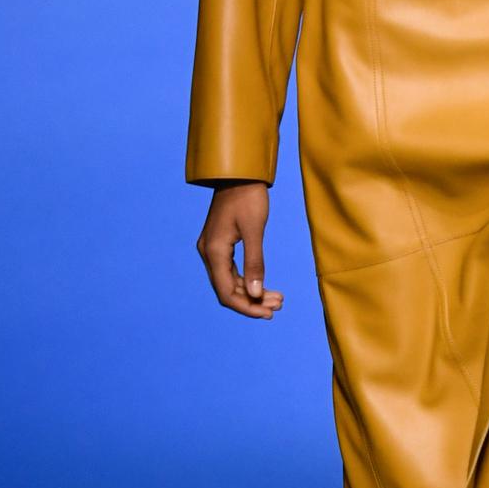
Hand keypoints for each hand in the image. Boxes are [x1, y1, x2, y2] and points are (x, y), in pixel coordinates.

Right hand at [197, 182, 284, 318]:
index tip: (269, 314)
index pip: (227, 292)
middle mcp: (209, 253)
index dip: (247, 307)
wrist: (240, 173)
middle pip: (228, 290)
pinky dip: (248, 280)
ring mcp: (213, 249)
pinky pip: (232, 271)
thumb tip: (255, 294)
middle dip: (253, 301)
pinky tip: (265, 286)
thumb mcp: (255, 230)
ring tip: (278, 298)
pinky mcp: (220, 244)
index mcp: (214, 251)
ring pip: (231, 282)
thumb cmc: (248, 197)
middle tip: (279, 305)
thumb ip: (255, 263)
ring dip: (252, 292)